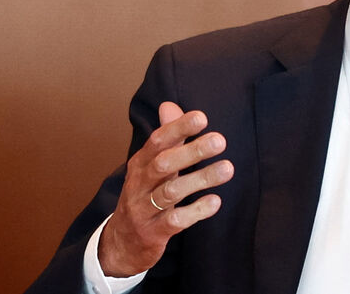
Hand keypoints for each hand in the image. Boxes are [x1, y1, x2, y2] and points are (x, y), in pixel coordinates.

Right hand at [98, 102, 234, 276]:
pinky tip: (215, 202)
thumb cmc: (144, 196)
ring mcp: (144, 209)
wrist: (121, 244)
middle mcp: (139, 184)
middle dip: (191, 151)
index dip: (178, 128)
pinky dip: (195, 211)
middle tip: (220, 141)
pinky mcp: (153, 233)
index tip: (202, 117)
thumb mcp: (151, 166)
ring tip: (227, 168)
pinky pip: (174, 221)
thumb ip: (166, 137)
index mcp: (141, 163)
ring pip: (171, 192)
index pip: (158, 141)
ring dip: (200, 179)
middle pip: (164, 164)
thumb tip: (170, 104)